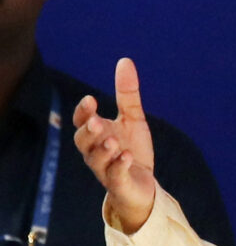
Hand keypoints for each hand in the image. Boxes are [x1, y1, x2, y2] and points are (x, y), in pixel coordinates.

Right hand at [74, 58, 155, 232]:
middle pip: (82, 141)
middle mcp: (94, 151)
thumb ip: (127, 94)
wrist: (143, 185)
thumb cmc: (132, 150)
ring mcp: (105, 169)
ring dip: (103, 150)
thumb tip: (125, 60)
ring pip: (96, 160)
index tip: (91, 100)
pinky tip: (127, 157)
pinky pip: (115, 176)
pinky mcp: (118, 184)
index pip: (82, 121)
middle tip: (97, 122)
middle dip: (88, 131)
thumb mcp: (133, 119)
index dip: (83, 112)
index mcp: (96, 134)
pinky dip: (119, 166)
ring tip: (112, 141)